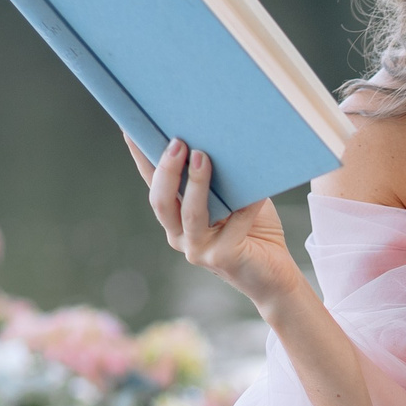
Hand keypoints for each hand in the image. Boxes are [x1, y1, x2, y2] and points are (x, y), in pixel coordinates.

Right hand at [129, 137, 301, 313]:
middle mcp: (180, 235)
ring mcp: (198, 249)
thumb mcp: (233, 198)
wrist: (275, 275)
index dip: (141, 158)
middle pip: (162, 201)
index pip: (153, 184)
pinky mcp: (223, 258)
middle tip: (178, 143)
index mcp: (176, 217)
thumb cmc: (254, 230)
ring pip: (190, 215)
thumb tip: (219, 137)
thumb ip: (221, 178)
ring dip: (195, 184)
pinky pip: (234, 225)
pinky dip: (246, 205)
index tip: (130, 130)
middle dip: (167, 170)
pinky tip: (257, 189)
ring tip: (202, 156)